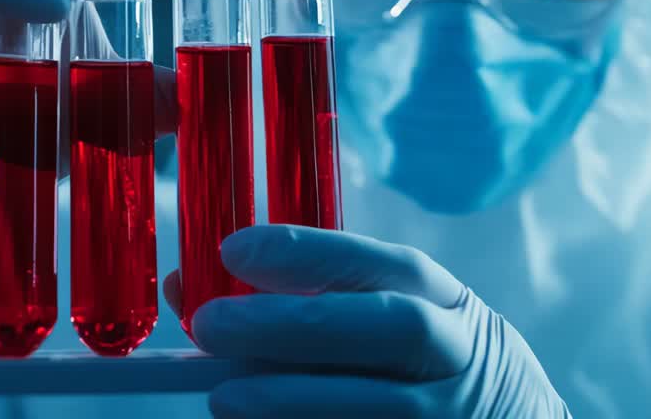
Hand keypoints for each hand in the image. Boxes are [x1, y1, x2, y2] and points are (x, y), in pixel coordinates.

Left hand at [165, 225, 570, 417]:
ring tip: (222, 397)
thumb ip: (309, 306)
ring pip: (386, 406)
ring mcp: (456, 417)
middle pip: (392, 328)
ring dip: (296, 400)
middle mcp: (460, 356)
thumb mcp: (391, 325)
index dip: (311, 253)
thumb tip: (189, 289)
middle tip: (210, 325)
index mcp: (449, 304)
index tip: (234, 249)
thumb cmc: (426, 375)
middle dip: (297, 323)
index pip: (386, 264)